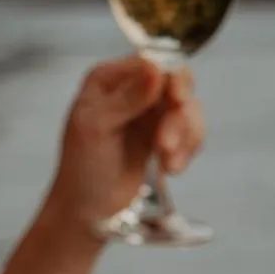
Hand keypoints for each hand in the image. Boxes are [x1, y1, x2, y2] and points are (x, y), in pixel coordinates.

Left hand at [45, 57, 203, 232]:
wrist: (89, 209)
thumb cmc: (82, 167)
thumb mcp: (96, 127)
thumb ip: (127, 98)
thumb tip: (156, 69)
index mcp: (109, 78)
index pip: (152, 63)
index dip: (171, 79)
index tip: (177, 100)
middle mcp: (133, 90)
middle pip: (178, 84)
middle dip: (179, 116)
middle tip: (164, 145)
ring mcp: (151, 113)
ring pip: (189, 110)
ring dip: (184, 137)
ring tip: (167, 164)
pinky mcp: (165, 136)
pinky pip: (192, 133)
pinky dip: (188, 150)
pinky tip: (171, 169)